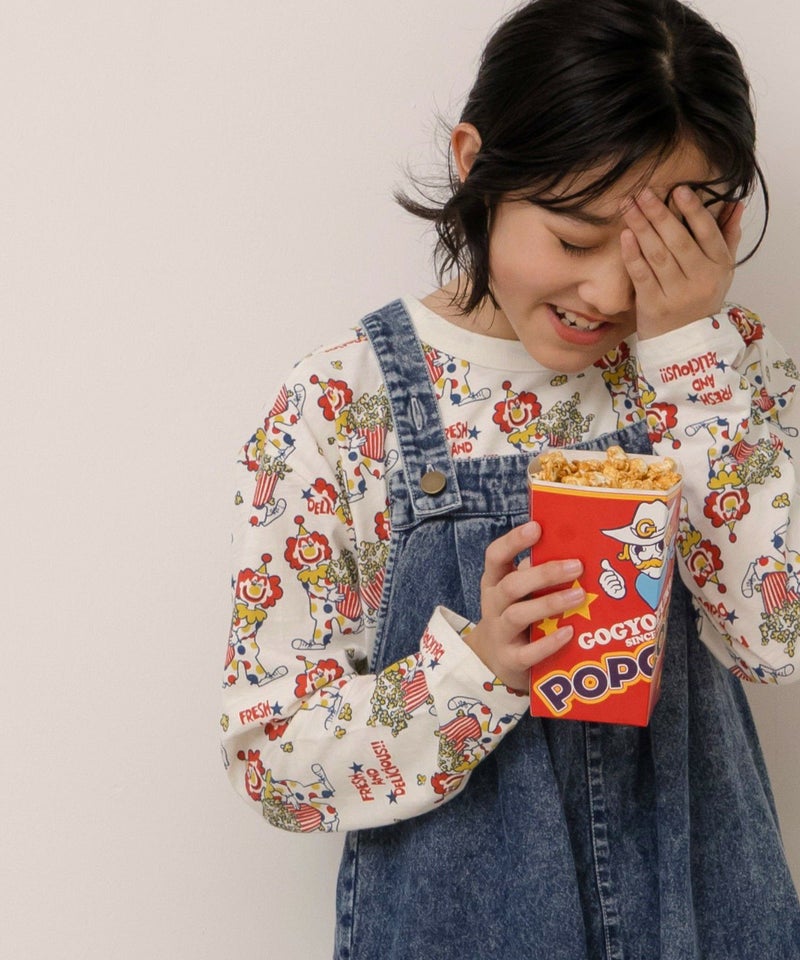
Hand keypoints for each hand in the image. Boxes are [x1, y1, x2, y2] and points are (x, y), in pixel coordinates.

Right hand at [463, 520, 583, 692]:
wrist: (494, 661)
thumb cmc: (515, 615)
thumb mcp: (519, 592)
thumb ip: (536, 572)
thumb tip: (572, 551)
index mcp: (494, 582)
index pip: (495, 556)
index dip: (513, 541)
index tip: (536, 527)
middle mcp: (493, 605)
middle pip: (512, 585)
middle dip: (544, 574)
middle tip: (577, 567)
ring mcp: (500, 633)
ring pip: (519, 615)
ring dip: (550, 603)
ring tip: (579, 596)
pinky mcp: (511, 660)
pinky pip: (529, 652)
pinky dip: (550, 642)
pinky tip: (570, 632)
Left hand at [620, 185, 743, 338]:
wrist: (686, 344)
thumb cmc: (701, 299)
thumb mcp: (722, 271)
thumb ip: (727, 237)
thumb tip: (735, 204)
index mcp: (719, 267)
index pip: (707, 233)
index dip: (693, 211)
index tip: (679, 190)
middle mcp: (700, 280)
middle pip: (678, 241)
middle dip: (660, 214)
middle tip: (644, 193)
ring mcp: (677, 294)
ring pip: (658, 255)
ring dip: (642, 228)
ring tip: (628, 206)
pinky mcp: (654, 306)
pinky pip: (642, 275)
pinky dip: (633, 255)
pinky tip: (625, 236)